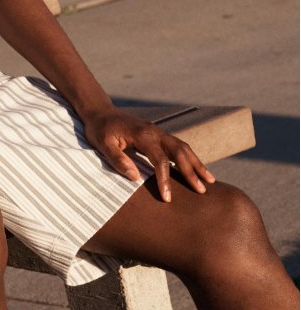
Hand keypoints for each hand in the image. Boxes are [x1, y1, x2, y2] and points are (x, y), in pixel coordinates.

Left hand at [81, 106, 215, 203]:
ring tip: (209, 180)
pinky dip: (189, 158)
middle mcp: (155, 132)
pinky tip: (196, 169)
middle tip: (203, 190)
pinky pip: (178, 146)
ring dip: (197, 163)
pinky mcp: (158, 135)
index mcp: (143, 135)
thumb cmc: (99, 129)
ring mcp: (159, 132)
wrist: (101, 112)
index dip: (165, 179)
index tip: (168, 197)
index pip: (160, 160)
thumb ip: (118, 160)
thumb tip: (135, 178)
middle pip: (180, 151)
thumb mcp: (103, 145)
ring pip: (184, 147)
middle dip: (192, 171)